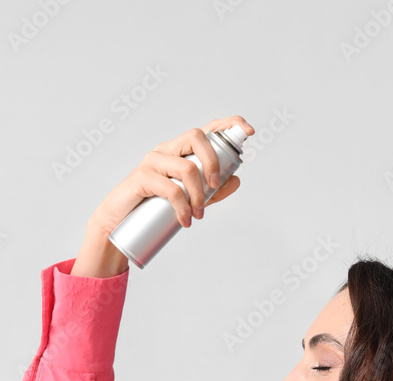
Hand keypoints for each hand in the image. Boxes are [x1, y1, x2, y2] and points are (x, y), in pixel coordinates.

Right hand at [88, 115, 254, 237]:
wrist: (121, 221)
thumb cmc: (155, 206)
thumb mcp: (191, 199)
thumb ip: (213, 191)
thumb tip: (237, 180)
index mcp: (180, 151)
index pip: (205, 131)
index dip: (228, 124)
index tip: (249, 131)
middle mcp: (167, 150)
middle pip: (196, 138)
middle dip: (214, 163)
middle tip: (214, 188)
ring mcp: (153, 161)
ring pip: (186, 167)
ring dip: (199, 195)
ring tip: (198, 215)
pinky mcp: (142, 177)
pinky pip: (170, 188)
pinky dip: (182, 206)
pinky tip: (186, 220)